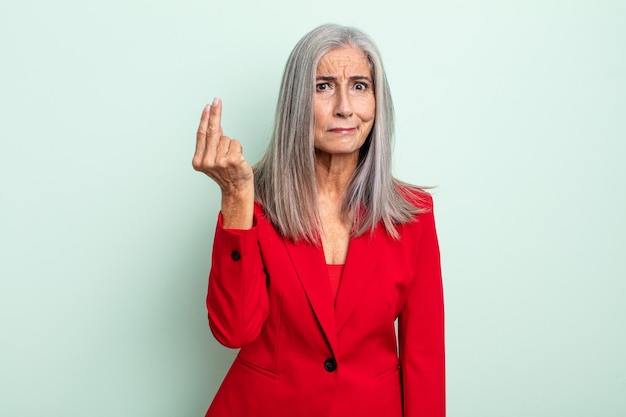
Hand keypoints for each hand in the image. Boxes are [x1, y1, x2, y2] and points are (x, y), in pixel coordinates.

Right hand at [193, 98, 253, 228]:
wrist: (237, 190)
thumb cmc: (227, 173)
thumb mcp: (213, 159)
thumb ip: (211, 144)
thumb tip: (213, 121)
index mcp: (199, 161)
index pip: (202, 134)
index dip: (205, 119)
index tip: (208, 106)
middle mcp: (207, 162)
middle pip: (212, 131)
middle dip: (215, 114)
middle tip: (217, 100)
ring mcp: (219, 162)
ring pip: (227, 139)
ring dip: (232, 145)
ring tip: (232, 158)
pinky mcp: (232, 161)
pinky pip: (236, 144)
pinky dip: (239, 149)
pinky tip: (238, 160)